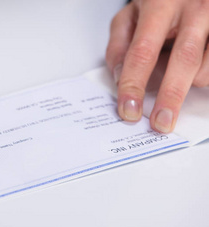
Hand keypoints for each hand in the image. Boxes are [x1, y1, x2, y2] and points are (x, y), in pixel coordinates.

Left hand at [106, 0, 208, 132]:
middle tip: (160, 123)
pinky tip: (195, 69)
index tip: (129, 111)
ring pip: (207, 66)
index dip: (133, 85)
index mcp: (159, 4)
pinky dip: (204, 76)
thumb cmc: (159, 2)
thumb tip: (119, 77)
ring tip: (179, 75)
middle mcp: (193, 8)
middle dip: (170, 97)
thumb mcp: (130, 15)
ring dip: (191, 82)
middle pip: (183, 60)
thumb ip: (119, 44)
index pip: (142, 52)